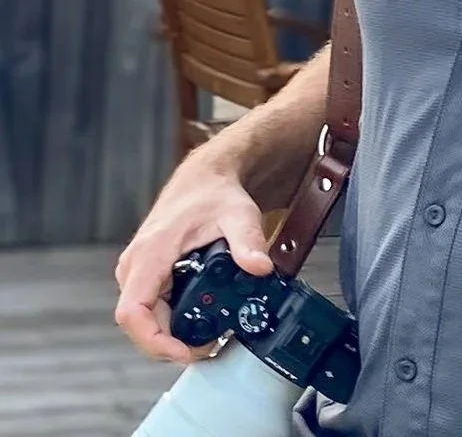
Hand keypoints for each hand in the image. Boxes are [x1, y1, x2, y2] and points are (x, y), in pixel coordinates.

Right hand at [114, 154, 273, 363]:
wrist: (206, 178)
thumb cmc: (215, 193)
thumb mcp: (239, 214)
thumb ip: (249, 241)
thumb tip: (260, 268)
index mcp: (150, 253)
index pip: (132, 312)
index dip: (153, 341)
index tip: (185, 351)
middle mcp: (135, 265)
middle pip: (139, 323)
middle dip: (170, 343)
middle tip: (210, 347)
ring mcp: (138, 270)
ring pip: (144, 318)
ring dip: (170, 334)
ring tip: (208, 338)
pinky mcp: (145, 274)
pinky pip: (150, 307)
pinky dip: (171, 320)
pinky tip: (198, 322)